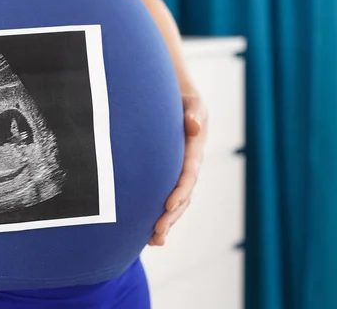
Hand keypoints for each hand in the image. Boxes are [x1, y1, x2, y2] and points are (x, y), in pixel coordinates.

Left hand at [148, 93, 207, 245]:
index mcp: (194, 151)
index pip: (188, 174)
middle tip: (157, 232)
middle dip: (171, 216)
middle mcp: (190, 167)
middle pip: (183, 196)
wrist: (182, 107)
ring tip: (154, 241)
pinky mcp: (172, 180)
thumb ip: (193, 113)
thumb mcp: (191, 103)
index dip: (180, 190)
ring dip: (167, 223)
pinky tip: (150, 238)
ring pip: (177, 205)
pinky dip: (162, 220)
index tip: (167, 204)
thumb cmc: (184, 103)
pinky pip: (169, 203)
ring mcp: (182, 176)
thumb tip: (194, 125)